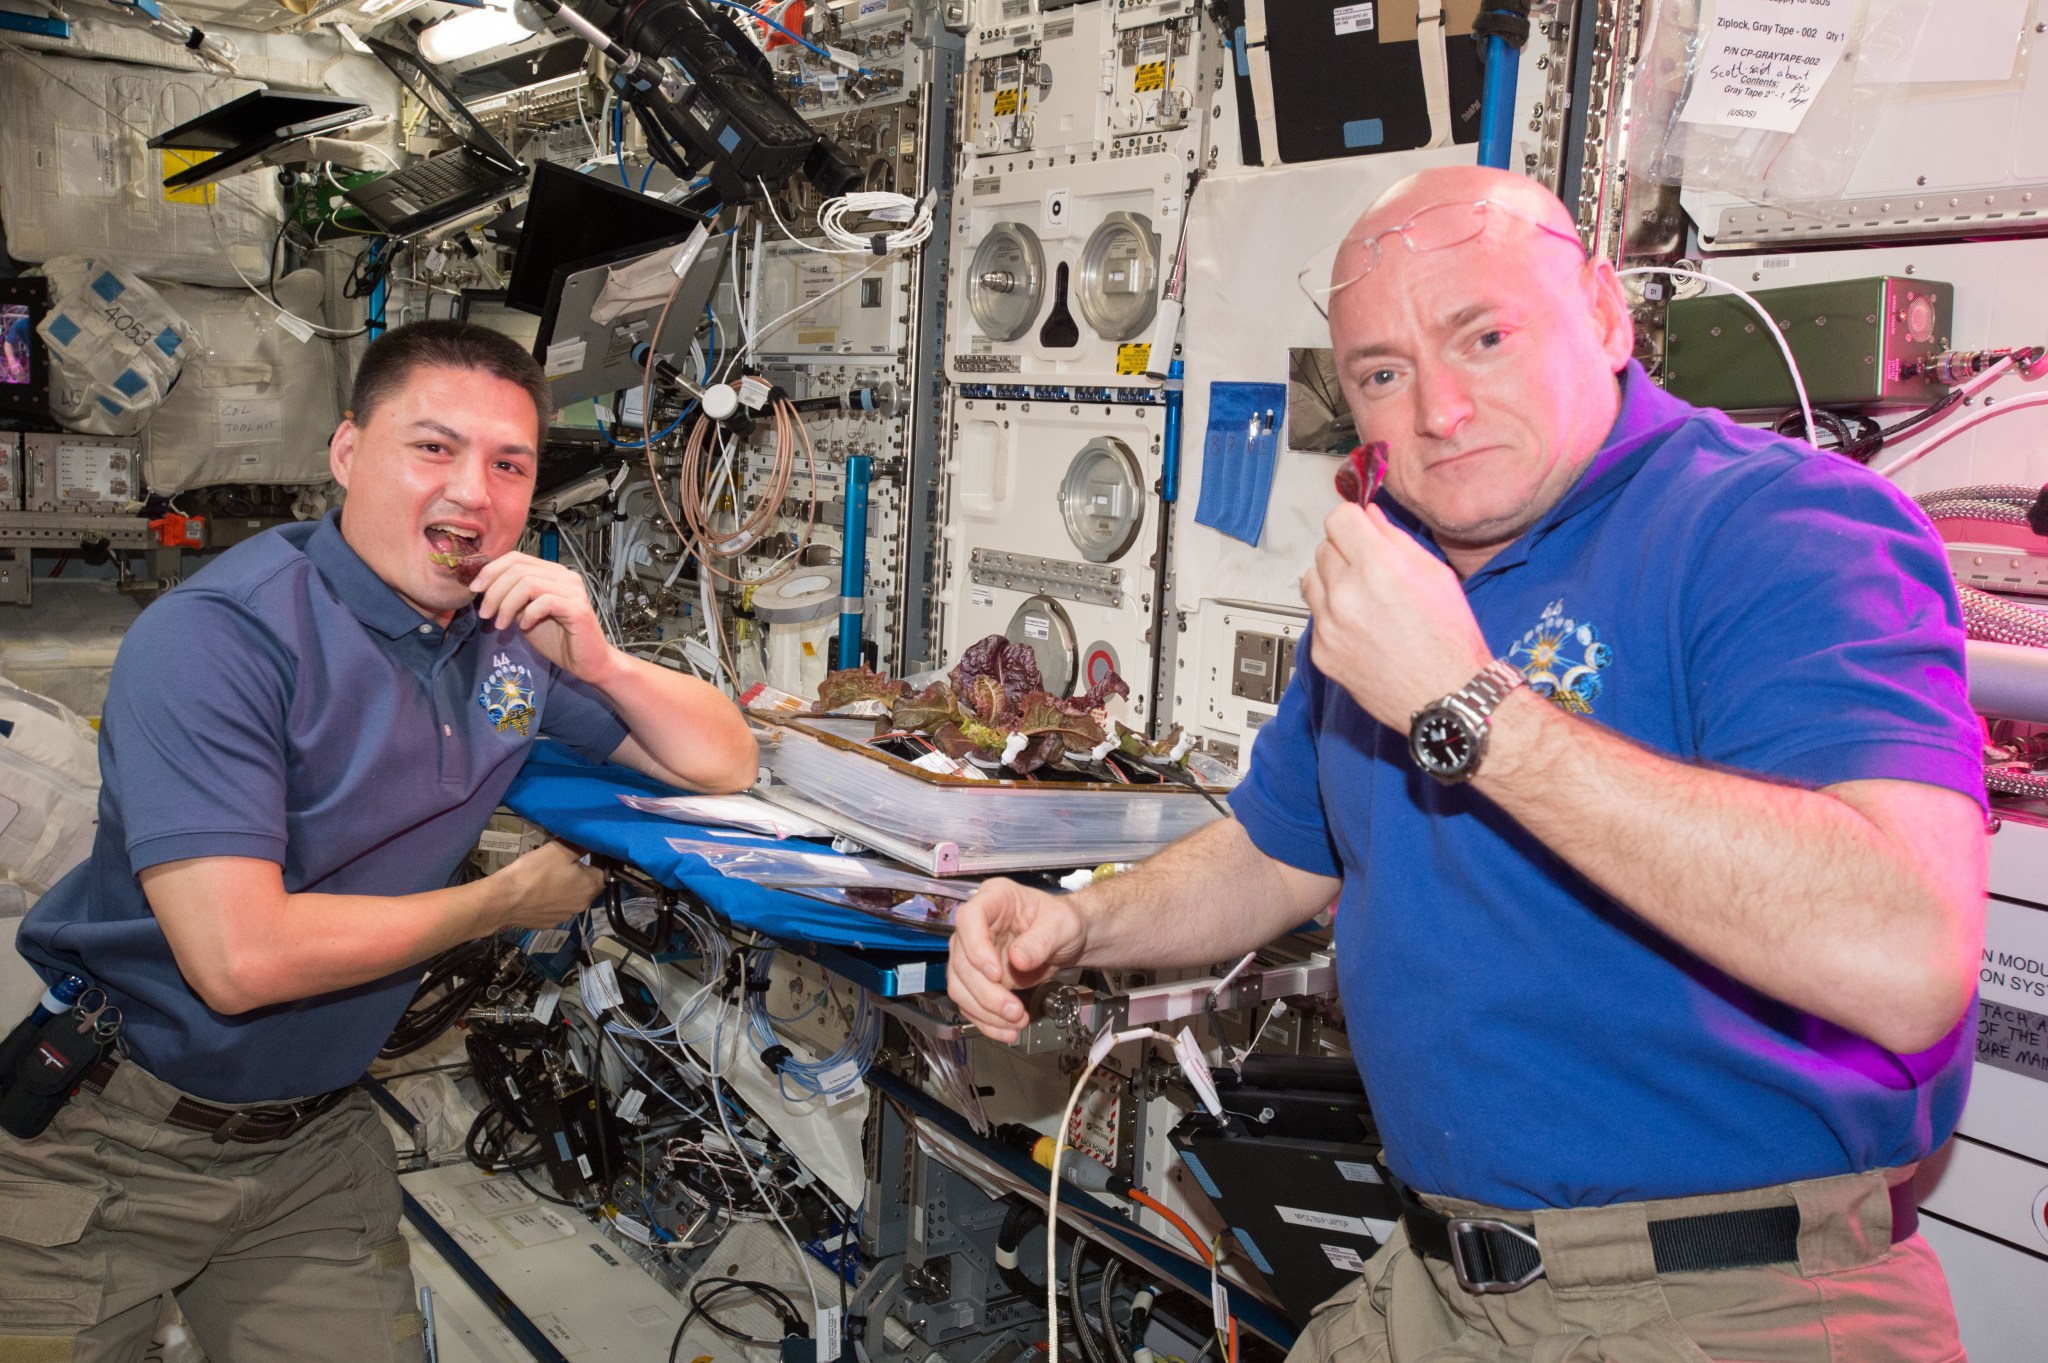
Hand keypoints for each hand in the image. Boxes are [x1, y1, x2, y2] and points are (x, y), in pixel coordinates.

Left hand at [470, 553, 618, 684]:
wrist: (587, 662)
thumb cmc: (558, 640)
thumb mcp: (526, 614)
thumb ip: (512, 598)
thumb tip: (484, 587)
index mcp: (552, 573)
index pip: (517, 557)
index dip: (492, 570)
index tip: (475, 589)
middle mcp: (564, 576)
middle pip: (519, 569)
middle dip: (494, 591)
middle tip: (485, 613)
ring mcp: (573, 590)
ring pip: (528, 583)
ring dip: (507, 604)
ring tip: (500, 624)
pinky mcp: (577, 608)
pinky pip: (544, 601)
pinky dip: (527, 614)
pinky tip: (524, 627)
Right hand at [490, 840, 603, 932]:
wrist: (504, 900)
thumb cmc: (535, 871)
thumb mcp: (560, 849)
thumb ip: (581, 844)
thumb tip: (596, 840)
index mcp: (591, 886)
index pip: (603, 870)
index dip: (593, 860)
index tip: (579, 854)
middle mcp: (583, 905)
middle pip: (588, 885)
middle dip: (579, 874)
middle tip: (561, 863)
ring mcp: (565, 917)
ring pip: (571, 897)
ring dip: (565, 888)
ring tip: (547, 877)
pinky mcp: (549, 924)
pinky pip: (555, 908)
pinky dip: (551, 900)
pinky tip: (538, 892)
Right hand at [947, 879, 1088, 1042]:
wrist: (1068, 941)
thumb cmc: (1063, 922)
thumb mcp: (1062, 925)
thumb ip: (1041, 940)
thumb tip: (1018, 960)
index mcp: (994, 899)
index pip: (969, 919)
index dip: (976, 949)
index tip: (996, 974)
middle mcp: (977, 926)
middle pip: (961, 961)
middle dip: (986, 993)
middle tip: (1013, 1010)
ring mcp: (973, 953)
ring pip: (960, 986)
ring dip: (985, 1011)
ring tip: (1016, 1021)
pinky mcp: (977, 978)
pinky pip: (970, 1002)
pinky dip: (986, 1020)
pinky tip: (1006, 1029)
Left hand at [1300, 503, 1493, 730]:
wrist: (1446, 697)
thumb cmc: (1450, 642)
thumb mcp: (1436, 575)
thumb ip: (1397, 539)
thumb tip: (1371, 516)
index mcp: (1378, 568)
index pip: (1338, 518)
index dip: (1352, 519)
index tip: (1359, 527)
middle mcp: (1347, 594)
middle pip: (1324, 547)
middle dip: (1345, 550)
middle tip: (1370, 567)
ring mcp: (1329, 626)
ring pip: (1311, 579)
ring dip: (1332, 580)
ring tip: (1363, 597)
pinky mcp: (1321, 652)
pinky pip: (1316, 616)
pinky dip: (1332, 615)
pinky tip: (1361, 626)